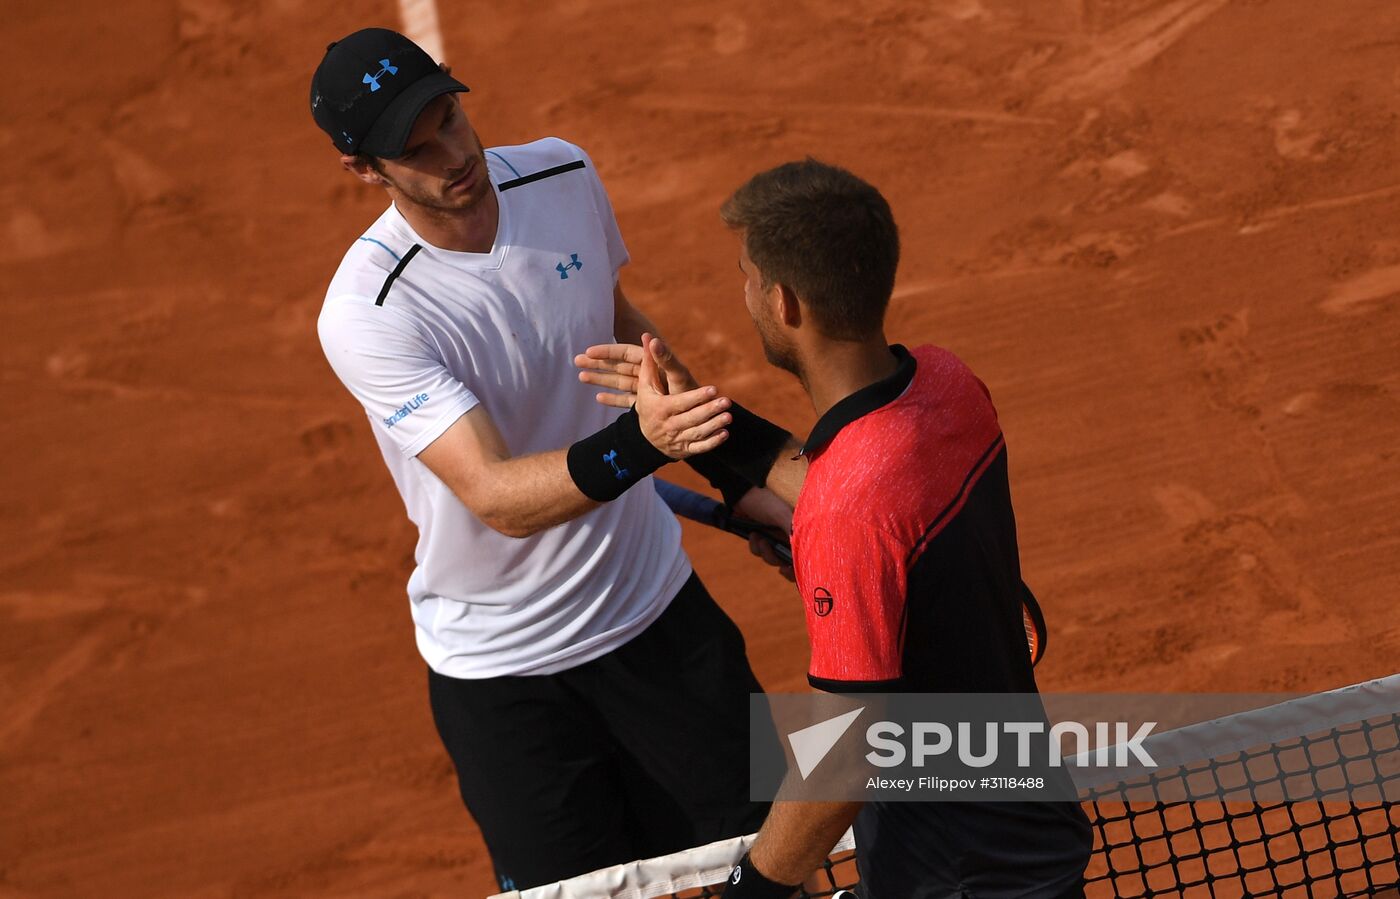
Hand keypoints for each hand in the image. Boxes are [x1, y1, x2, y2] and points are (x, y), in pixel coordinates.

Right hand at [576, 338, 700, 408]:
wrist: (701, 415)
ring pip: (618, 381)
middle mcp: (648, 374)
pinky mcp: (647, 403)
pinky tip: (598, 397)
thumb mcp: (679, 376)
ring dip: (600, 379)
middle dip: (597, 364)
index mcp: (654, 365)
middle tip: (576, 361)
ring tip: (580, 377)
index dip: (606, 352)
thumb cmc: (693, 393)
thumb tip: (652, 338)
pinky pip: (625, 398)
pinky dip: (613, 398)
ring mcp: (647, 389)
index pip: (624, 354)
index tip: (588, 351)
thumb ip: (666, 358)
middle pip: (617, 366)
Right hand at [634, 334, 730, 458]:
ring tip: (729, 416)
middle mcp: (668, 425)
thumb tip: (647, 337)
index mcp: (660, 408)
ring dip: (714, 426)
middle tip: (727, 401)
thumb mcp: (646, 386)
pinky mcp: (684, 449)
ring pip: (697, 433)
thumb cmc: (649, 404)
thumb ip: (650, 362)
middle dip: (709, 411)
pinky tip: (725, 434)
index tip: (712, 389)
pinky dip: (712, 443)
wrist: (643, 437)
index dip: (697, 397)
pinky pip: (699, 448)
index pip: (681, 402)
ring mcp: (676, 439)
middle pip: (691, 418)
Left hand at [735, 488, 795, 580]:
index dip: (800, 565)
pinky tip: (753, 535)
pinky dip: (755, 546)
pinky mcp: (763, 538)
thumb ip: (794, 530)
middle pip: (789, 560)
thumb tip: (804, 548)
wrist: (742, 493)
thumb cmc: (764, 500)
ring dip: (764, 551)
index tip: (791, 568)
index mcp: (800, 528)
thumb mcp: (781, 514)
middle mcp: (790, 535)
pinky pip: (760, 551)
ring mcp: (776, 537)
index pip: (806, 552)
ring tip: (759, 537)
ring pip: (773, 557)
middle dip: (778, 560)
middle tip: (778, 566)